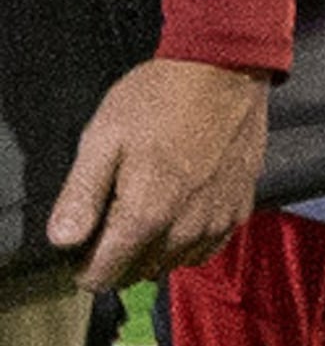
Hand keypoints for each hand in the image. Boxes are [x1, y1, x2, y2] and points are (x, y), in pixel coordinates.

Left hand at [48, 57, 270, 290]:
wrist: (225, 69)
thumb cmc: (160, 98)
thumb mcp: (103, 137)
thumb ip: (80, 195)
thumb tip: (63, 240)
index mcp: (146, 215)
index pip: (104, 276)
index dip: (85, 262)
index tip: (88, 233)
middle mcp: (185, 229)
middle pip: (138, 272)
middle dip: (120, 253)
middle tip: (117, 211)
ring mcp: (217, 220)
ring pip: (172, 263)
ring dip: (155, 248)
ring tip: (151, 205)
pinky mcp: (241, 207)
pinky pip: (206, 247)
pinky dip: (188, 240)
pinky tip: (182, 209)